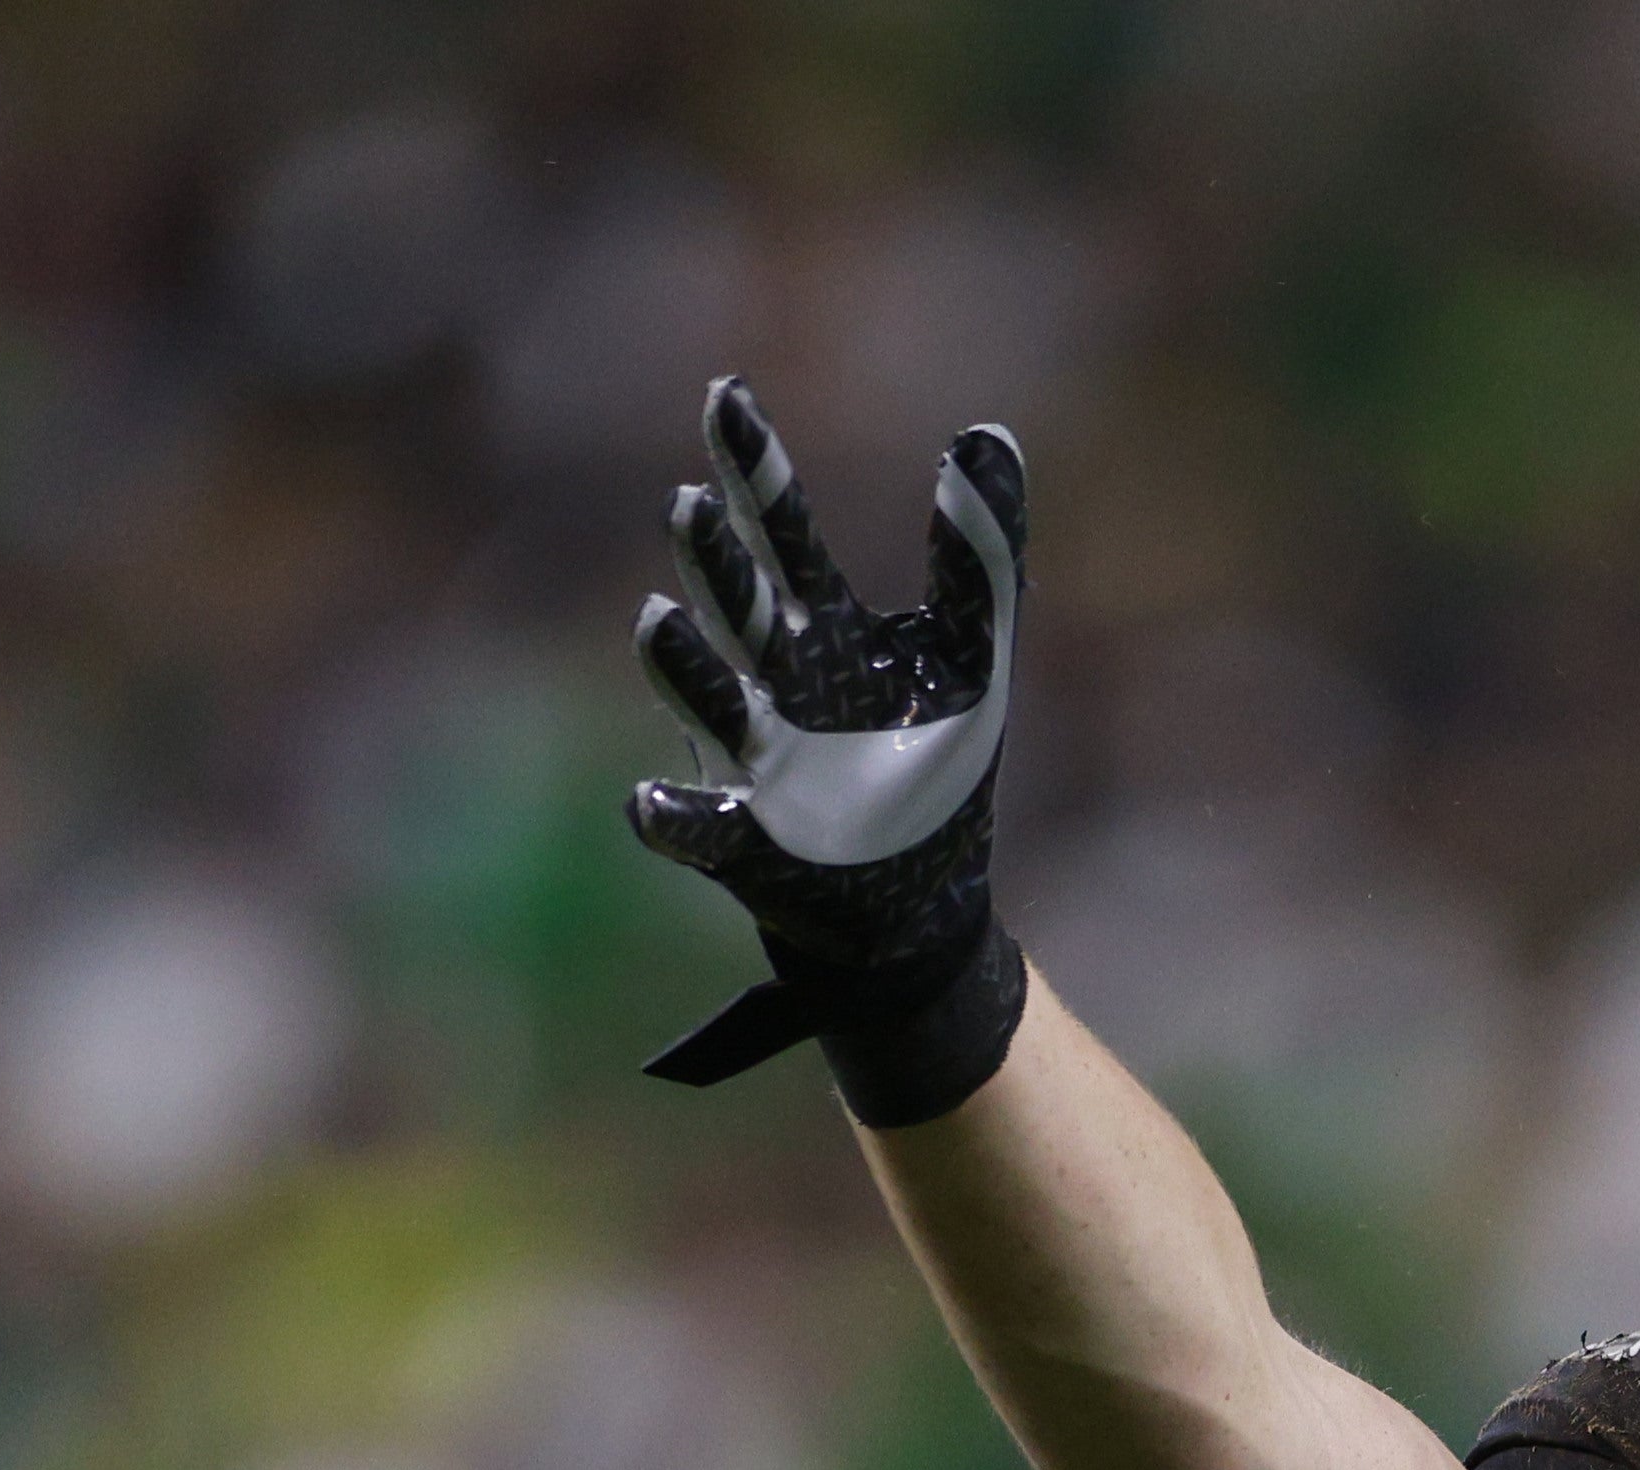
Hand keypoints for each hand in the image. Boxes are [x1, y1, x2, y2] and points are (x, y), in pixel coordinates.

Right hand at [621, 374, 1031, 1118]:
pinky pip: (694, 828)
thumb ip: (979, 553)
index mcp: (820, 627)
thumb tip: (988, 434)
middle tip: (694, 505)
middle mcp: (773, 681)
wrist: (926, 907)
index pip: (779, 529)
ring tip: (658, 622)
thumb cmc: (935, 761)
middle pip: (738, 604)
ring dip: (683, 667)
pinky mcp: (747, 844)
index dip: (755, 465)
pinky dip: (673, 817)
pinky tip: (652, 802)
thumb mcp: (973, 653)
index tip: (727, 393)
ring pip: (708, 700)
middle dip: (715, 561)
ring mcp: (754, 759)